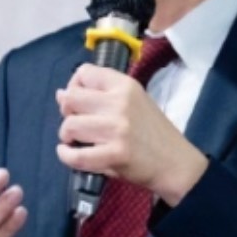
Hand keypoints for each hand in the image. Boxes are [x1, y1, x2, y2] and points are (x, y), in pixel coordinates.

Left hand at [55, 64, 207, 205]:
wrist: (175, 163)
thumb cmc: (152, 131)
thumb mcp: (134, 100)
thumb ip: (102, 94)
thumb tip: (61, 93)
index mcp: (125, 86)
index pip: (84, 73)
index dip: (73, 86)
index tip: (79, 101)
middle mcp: (120, 103)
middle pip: (71, 98)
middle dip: (66, 111)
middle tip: (75, 122)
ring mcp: (117, 129)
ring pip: (70, 125)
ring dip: (66, 135)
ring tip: (75, 140)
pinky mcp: (114, 155)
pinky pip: (76, 155)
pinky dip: (65, 155)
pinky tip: (69, 153)